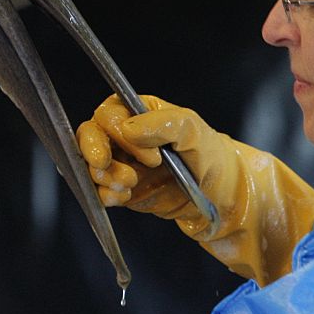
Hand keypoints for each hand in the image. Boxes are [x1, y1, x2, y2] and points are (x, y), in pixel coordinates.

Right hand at [77, 94, 313, 283]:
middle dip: (96, 153)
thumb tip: (128, 129)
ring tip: (129, 186)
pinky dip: (105, 195)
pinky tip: (123, 197)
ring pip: (91, 165)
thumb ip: (165, 124)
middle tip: (111, 169)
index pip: (110, 114)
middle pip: (90, 136)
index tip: (150, 155)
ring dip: (103, 176)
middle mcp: (126, 137)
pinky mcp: (123, 190)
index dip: (118, 132)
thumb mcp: (196, 133)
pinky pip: (101, 190)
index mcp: (140, 113)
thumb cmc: (213, 157)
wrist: (223, 199)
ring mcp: (123, 164)